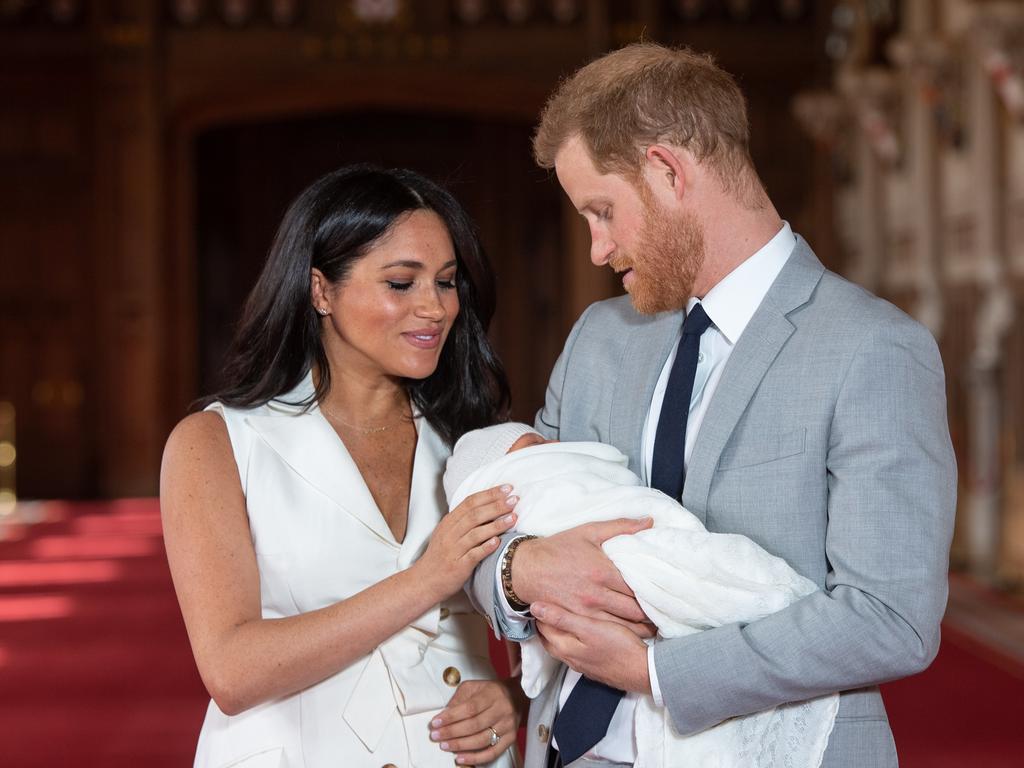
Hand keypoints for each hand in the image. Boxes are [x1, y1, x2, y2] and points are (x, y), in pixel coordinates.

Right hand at [416, 486, 517, 597]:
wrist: (425, 580)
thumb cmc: (441, 556)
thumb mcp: (448, 532)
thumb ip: (464, 520)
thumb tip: (490, 506)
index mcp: (449, 522)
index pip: (470, 502)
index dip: (489, 494)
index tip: (507, 488)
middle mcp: (450, 533)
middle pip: (475, 515)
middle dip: (496, 505)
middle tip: (514, 499)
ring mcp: (454, 550)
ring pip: (476, 533)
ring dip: (496, 525)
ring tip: (513, 518)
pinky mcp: (458, 566)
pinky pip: (473, 555)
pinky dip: (486, 547)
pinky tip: (498, 542)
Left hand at [430, 678, 523, 764]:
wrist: (517, 696)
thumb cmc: (490, 691)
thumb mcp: (473, 687)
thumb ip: (458, 699)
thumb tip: (444, 715)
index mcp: (492, 694)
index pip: (469, 708)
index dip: (451, 717)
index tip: (435, 723)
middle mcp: (502, 710)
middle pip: (474, 725)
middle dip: (452, 732)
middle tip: (436, 736)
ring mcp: (507, 725)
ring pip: (481, 740)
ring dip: (460, 746)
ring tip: (445, 746)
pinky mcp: (511, 738)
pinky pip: (492, 753)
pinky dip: (475, 759)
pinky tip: (460, 758)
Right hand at [513, 518, 654, 634]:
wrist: (526, 568)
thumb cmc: (558, 548)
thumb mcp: (589, 531)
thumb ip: (621, 527)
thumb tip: (649, 521)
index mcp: (603, 571)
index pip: (639, 587)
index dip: (656, 592)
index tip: (667, 593)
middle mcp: (596, 594)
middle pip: (635, 610)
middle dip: (653, 614)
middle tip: (665, 613)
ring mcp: (586, 611)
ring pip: (624, 626)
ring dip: (642, 628)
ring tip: (655, 626)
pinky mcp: (577, 621)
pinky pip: (606, 632)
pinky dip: (622, 634)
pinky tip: (633, 634)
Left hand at [533, 602, 651, 693]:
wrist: (643, 671)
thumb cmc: (617, 645)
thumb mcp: (589, 627)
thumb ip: (562, 618)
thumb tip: (535, 607)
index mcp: (565, 647)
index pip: (543, 628)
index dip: (540, 612)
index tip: (540, 598)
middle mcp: (570, 659)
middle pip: (549, 639)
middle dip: (545, 623)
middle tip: (547, 605)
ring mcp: (582, 665)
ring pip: (562, 646)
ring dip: (558, 632)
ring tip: (560, 616)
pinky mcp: (594, 667)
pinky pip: (575, 651)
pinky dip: (571, 640)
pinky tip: (580, 634)